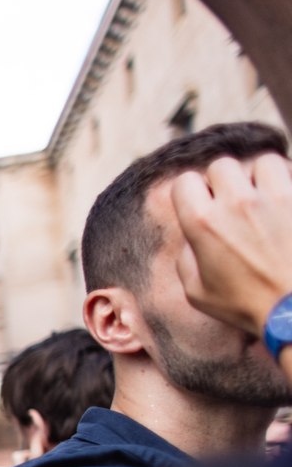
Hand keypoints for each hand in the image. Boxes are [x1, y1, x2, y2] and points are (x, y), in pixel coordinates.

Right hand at [171, 153, 291, 334]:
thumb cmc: (247, 306)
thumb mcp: (197, 292)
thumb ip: (187, 257)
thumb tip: (193, 240)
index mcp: (203, 223)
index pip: (185, 181)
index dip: (191, 193)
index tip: (200, 206)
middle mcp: (237, 203)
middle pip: (222, 165)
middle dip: (225, 182)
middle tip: (233, 203)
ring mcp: (276, 197)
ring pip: (263, 161)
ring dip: (262, 176)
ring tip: (266, 198)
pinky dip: (288, 185)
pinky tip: (286, 206)